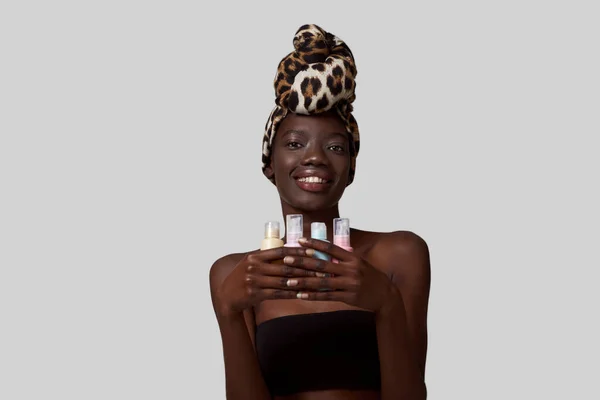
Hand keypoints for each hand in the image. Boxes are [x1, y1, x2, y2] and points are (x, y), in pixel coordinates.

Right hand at [216, 246, 316, 315]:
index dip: (297, 251)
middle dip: (305, 268)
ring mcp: (254, 281)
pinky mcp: (255, 294)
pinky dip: (292, 294)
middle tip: (321, 269)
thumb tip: (288, 246)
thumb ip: (266, 256)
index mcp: (255, 256)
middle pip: (285, 267)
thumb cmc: (242, 277)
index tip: (313, 252)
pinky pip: (278, 294)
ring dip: (302, 282)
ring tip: (316, 282)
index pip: (280, 251)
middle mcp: (254, 267)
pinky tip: (303, 294)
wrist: (226, 295)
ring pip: (284, 281)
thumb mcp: (251, 262)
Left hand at [280, 237, 394, 311]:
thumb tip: (324, 250)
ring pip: (321, 282)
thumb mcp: (359, 263)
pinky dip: (313, 295)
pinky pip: (327, 296)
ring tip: (288, 280)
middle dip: (302, 261)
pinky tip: (301, 295)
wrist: (385, 295)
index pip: (331, 248)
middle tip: (286, 259)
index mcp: (352, 258)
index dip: (315, 244)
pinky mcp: (348, 297)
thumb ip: (343, 258)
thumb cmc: (369, 277)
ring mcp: (349, 284)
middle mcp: (350, 269)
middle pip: (322, 264)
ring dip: (303, 281)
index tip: (300, 241)